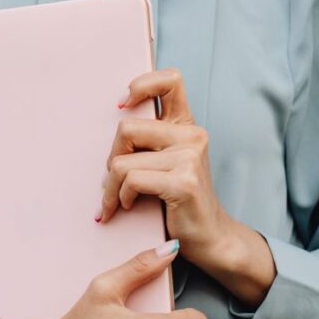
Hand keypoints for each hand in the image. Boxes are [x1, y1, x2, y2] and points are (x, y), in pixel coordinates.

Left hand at [97, 67, 231, 266]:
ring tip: (116, 200)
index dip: (140, 86)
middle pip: (126, 129)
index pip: (170, 80)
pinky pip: (131, 180)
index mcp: (186, 125)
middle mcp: (192, 135)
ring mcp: (190, 157)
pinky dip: (120, 197)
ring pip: (122, 162)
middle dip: (111, 158)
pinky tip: (127, 206)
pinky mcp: (184, 181)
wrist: (209, 238)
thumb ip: (148, 140)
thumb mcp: (165, 162)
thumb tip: (113, 120)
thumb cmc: (178, 202)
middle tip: (112, 179)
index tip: (123, 106)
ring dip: (110, 187)